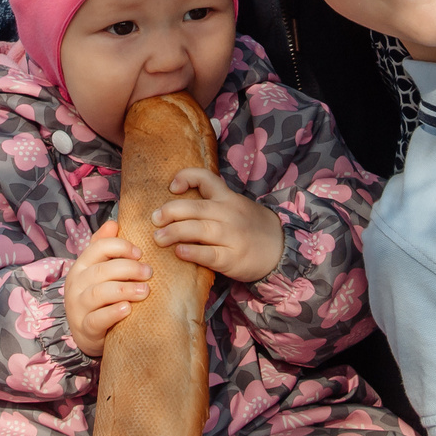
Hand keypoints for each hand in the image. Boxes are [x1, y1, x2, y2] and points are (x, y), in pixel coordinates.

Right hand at [65, 219, 149, 354]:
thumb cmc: (98, 298)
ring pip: (98, 293)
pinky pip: (97, 319)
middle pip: (101, 270)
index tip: (140, 253)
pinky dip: (113, 313)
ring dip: (124, 290)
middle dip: (128, 269)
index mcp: (81, 266)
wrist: (87, 333)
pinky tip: (128, 309)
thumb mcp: (98, 271)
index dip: (120, 247)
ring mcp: (78, 307)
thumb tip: (113, 223)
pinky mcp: (85, 328)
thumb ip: (104, 248)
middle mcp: (75, 284)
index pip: (98, 248)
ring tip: (145, 291)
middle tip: (149, 273)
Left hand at [152, 167, 282, 282]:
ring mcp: (231, 236)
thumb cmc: (250, 227)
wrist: (281, 249)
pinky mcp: (232, 258)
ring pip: (198, 230)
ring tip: (158, 238)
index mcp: (227, 198)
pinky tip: (179, 252)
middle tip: (154, 219)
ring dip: (174, 232)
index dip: (185, 177)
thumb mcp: (235, 206)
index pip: (205, 178)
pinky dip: (192, 252)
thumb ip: (211, 203)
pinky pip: (208, 254)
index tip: (172, 187)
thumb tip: (175, 205)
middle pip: (194, 207)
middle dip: (170, 211)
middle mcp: (228, 214)